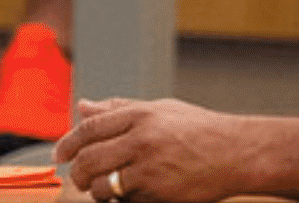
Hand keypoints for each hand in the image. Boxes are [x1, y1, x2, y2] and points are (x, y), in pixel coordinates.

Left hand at [54, 98, 250, 202]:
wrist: (238, 153)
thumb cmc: (201, 130)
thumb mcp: (162, 110)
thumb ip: (120, 108)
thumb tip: (82, 106)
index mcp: (142, 114)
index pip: (90, 128)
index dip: (68, 142)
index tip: (60, 154)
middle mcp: (142, 139)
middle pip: (89, 160)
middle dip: (78, 174)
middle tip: (80, 178)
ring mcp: (149, 168)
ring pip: (102, 187)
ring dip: (97, 192)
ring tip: (106, 190)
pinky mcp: (157, 194)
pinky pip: (125, 202)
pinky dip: (125, 201)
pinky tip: (137, 193)